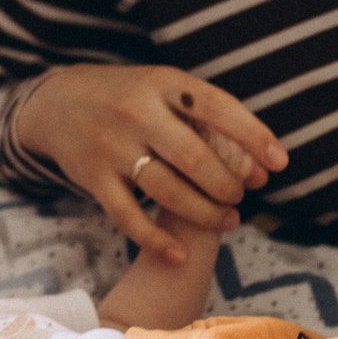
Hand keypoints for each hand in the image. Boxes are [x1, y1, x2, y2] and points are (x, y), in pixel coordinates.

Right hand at [14, 65, 285, 261]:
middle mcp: (136, 112)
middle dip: (227, 184)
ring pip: (165, 190)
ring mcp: (112, 146)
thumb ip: (206, 118)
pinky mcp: (93, 177)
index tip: (280, 163)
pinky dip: (155, 241)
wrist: (57, 102)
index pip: (217, 107)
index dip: (252, 136)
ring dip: (204, 212)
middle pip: (192, 157)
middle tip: (241, 196)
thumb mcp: (164, 88)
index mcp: (163, 83)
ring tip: (229, 220)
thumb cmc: (130, 97)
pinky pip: (128, 217)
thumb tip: (261, 165)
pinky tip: (179, 255)